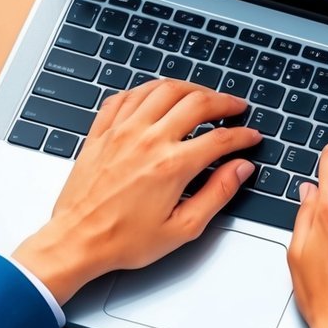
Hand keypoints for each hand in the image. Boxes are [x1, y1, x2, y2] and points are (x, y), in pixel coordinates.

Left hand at [12, 79, 261, 303]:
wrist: (76, 240)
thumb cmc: (124, 240)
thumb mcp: (182, 228)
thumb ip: (216, 194)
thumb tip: (240, 169)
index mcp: (172, 165)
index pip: (220, 138)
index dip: (242, 134)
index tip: (251, 136)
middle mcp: (149, 139)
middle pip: (196, 102)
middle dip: (223, 101)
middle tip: (235, 107)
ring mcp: (123, 130)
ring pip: (163, 89)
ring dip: (189, 87)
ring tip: (202, 95)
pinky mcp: (102, 131)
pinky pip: (127, 96)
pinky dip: (147, 89)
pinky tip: (157, 95)